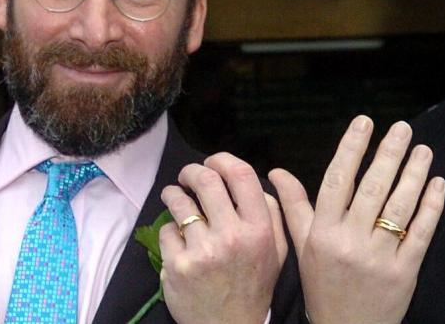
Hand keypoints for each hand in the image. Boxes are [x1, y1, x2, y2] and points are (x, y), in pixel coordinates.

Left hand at [159, 152, 287, 323]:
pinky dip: (169, 230)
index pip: (240, 175)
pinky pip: (166, 231)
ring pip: (179, 203)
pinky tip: (176, 238)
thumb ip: (273, 213)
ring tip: (174, 196)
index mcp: (259, 229)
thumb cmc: (254, 285)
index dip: (222, 159)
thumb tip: (258, 180)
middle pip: (206, 181)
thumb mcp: (277, 251)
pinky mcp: (177, 267)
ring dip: (173, 194)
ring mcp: (202, 252)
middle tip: (187, 176)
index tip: (212, 161)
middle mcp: (231, 237)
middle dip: (192, 171)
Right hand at [269, 115, 444, 323]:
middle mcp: (349, 243)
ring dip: (414, 174)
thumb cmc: (323, 285)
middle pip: (371, 188)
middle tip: (402, 128)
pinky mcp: (404, 272)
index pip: (336, 181)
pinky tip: (437, 183)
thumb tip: (276, 172)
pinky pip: (421, 232)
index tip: (364, 122)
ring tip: (423, 149)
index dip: (351, 148)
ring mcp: (378, 258)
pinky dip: (432, 206)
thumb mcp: (303, 246)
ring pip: (399, 207)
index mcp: (323, 233)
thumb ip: (294, 206)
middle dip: (388, 154)